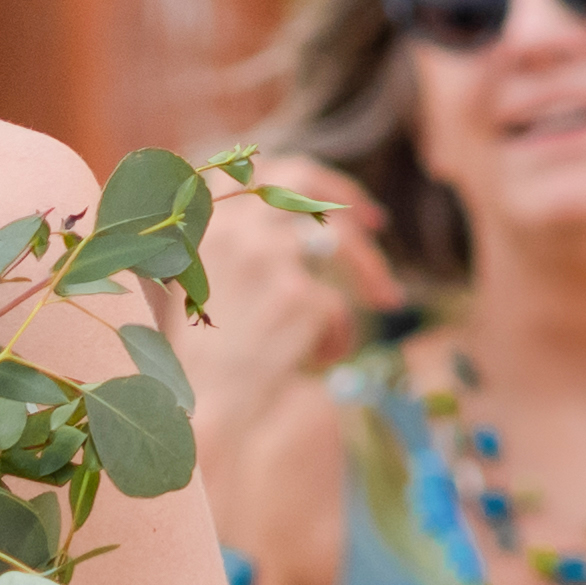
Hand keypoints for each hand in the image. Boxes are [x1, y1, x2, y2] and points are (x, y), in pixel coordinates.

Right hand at [188, 161, 391, 445]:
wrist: (201, 411)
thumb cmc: (197, 362)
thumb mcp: (197, 288)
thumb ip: (231, 248)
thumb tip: (290, 229)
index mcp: (206, 222)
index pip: (263, 173)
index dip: (309, 181)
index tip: (339, 204)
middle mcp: (235, 229)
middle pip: (305, 185)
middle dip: (349, 197)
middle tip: (379, 223)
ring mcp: (268, 258)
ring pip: (342, 245)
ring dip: (371, 272)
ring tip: (389, 302)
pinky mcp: (299, 297)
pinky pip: (339, 309)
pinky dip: (337, 337)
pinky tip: (316, 362)